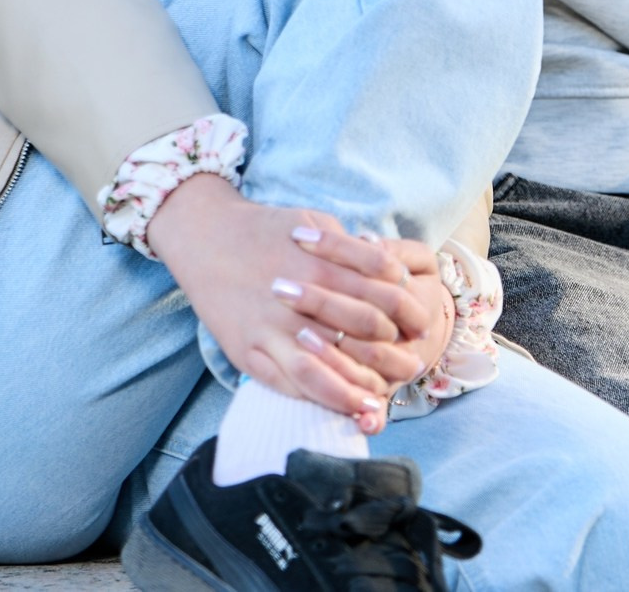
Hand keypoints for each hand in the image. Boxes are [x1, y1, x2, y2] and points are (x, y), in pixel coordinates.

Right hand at [147, 177, 438, 432]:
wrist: (206, 237)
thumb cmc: (265, 230)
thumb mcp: (314, 222)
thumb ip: (350, 248)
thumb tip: (390, 270)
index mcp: (323, 262)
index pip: (385, 290)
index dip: (410, 310)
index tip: (422, 326)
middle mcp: (302, 296)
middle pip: (366, 328)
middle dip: (396, 350)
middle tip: (414, 365)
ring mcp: (273, 327)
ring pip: (329, 366)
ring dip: (363, 385)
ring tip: (384, 398)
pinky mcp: (250, 351)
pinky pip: (292, 383)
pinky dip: (322, 397)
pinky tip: (342, 406)